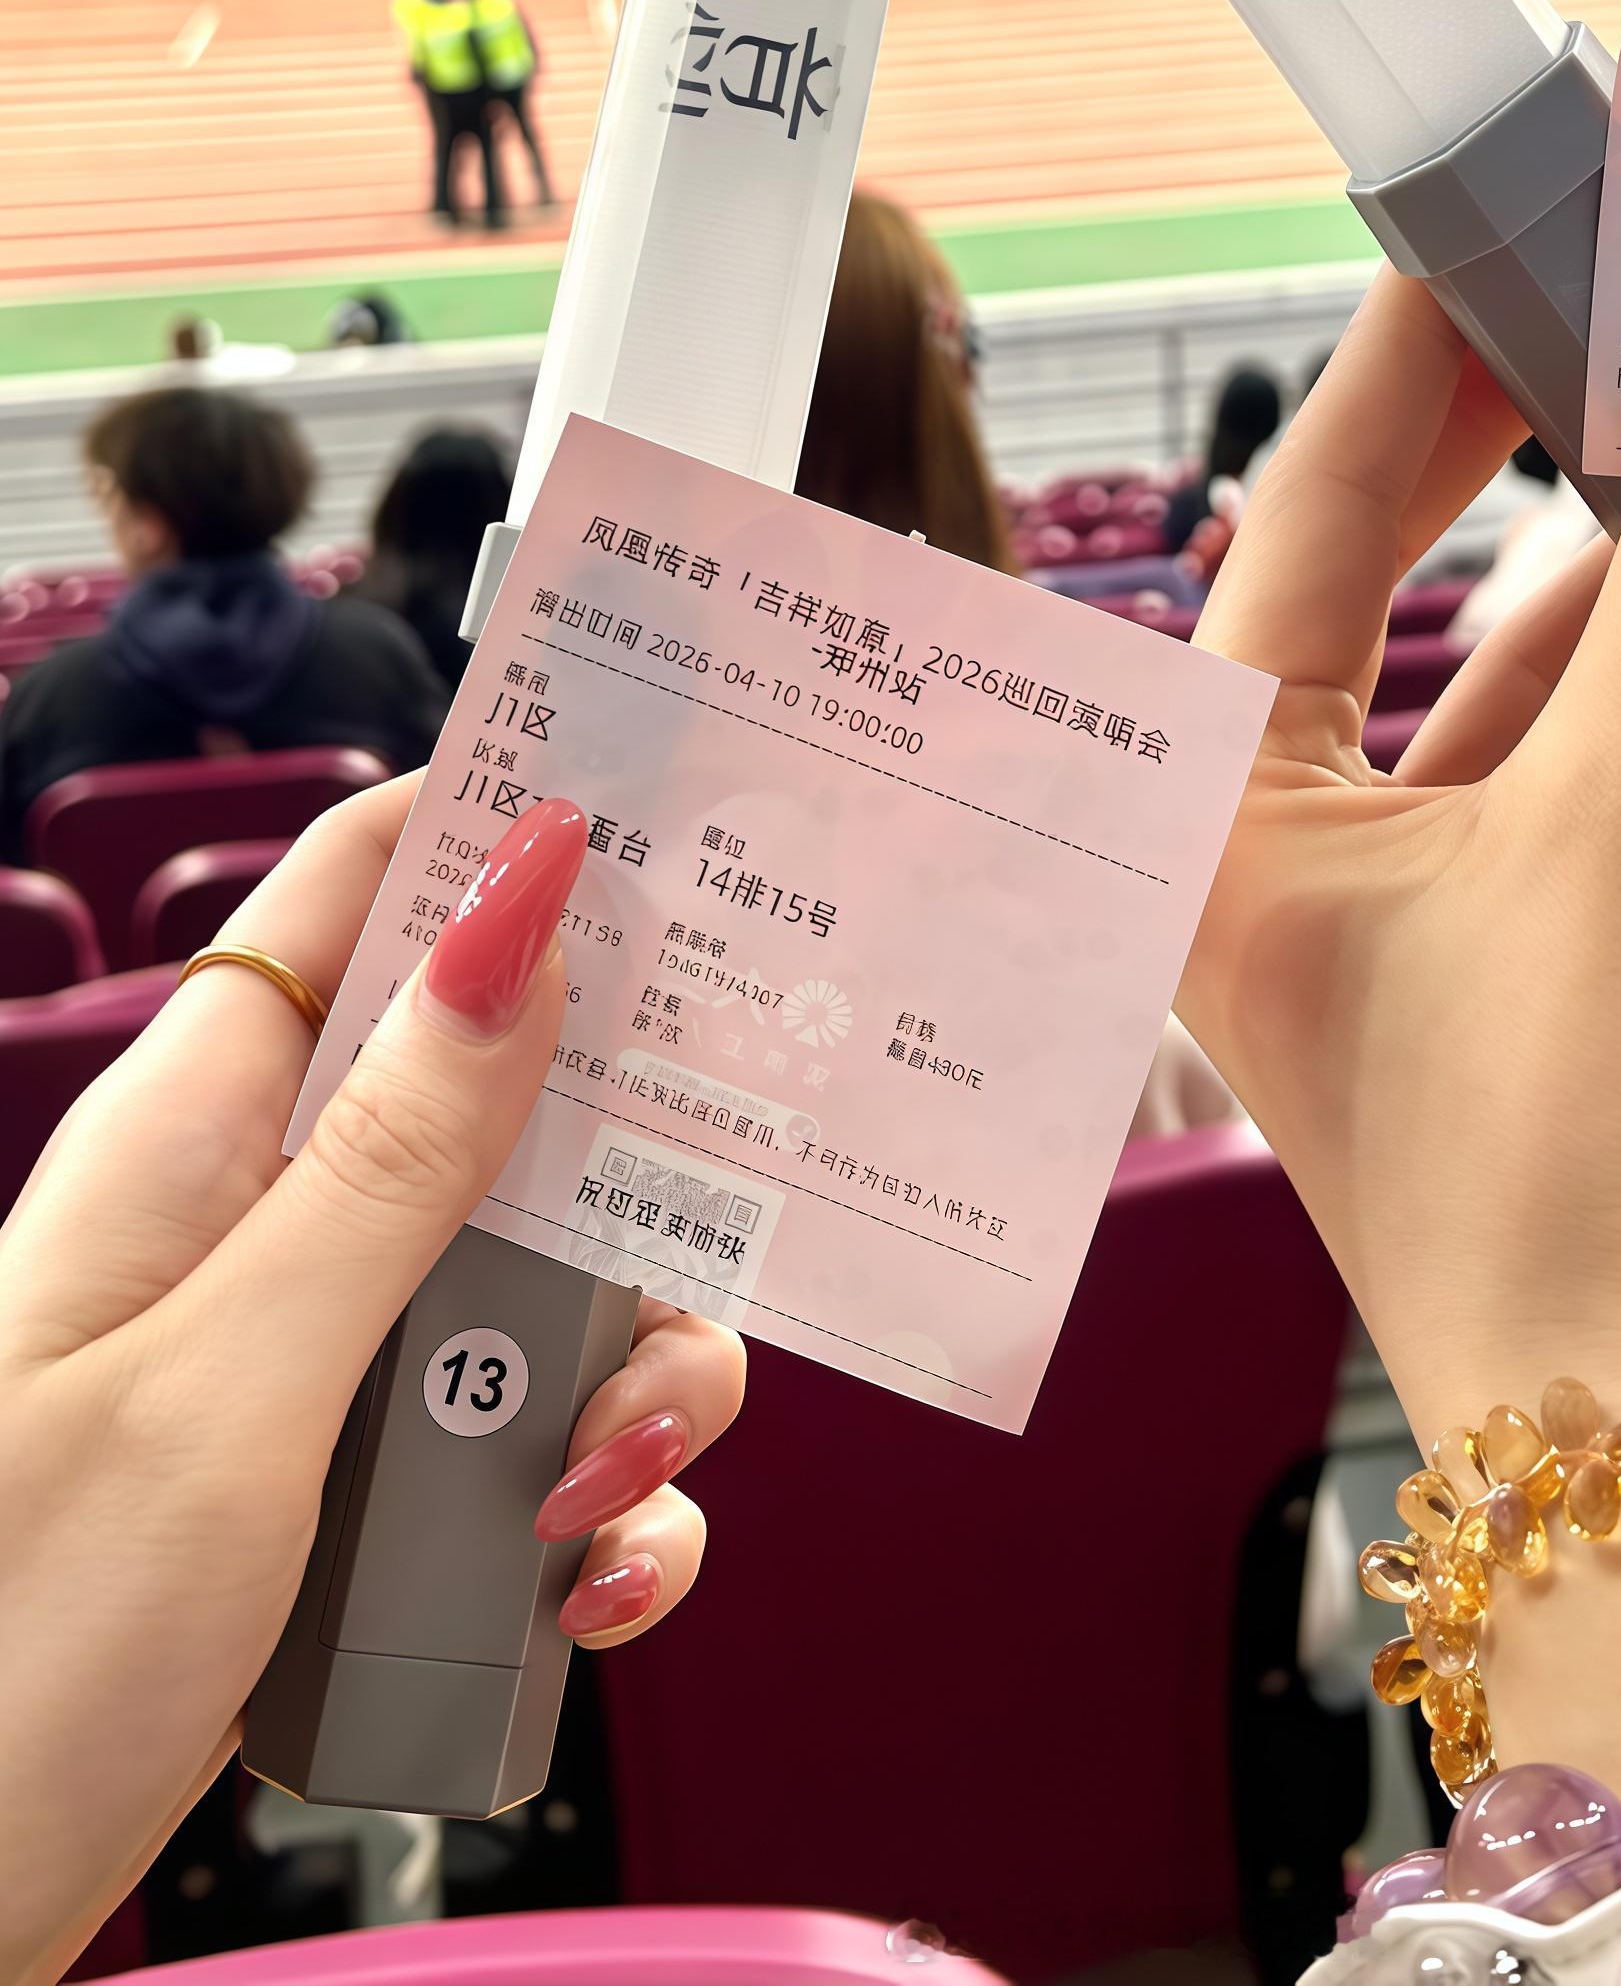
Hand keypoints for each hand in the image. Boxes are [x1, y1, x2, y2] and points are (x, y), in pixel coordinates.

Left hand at [0, 784, 742, 1985]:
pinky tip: (579, 1595)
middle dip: (629, 1188)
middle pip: (504, 1106)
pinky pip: (521, 1464)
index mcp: (197, 1139)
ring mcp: (309, 1375)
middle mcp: (259, 1229)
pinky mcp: (347, 1516)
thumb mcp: (232, 1392)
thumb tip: (523, 900)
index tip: (682, 836)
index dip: (506, 836)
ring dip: (622, 1388)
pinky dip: (584, 1525)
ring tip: (591, 1497)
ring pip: (544, 1297)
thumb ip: (394, 1159)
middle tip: (679, 1265)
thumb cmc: (11, 1655)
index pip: (362, 896)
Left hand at [1178, 284, 1620, 1788]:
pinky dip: (1617, 682)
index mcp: (1215, 823)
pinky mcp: (1488, 986)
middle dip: (1471, 450)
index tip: (1478, 237)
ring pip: (1463, 686)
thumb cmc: (1574, 1167)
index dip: (1399, 363)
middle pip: (1358, 587)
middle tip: (1569, 298)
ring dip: (1569, 563)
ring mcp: (1373, 935)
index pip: (1299, 520)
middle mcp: (1261, 871)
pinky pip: (1539, 780)